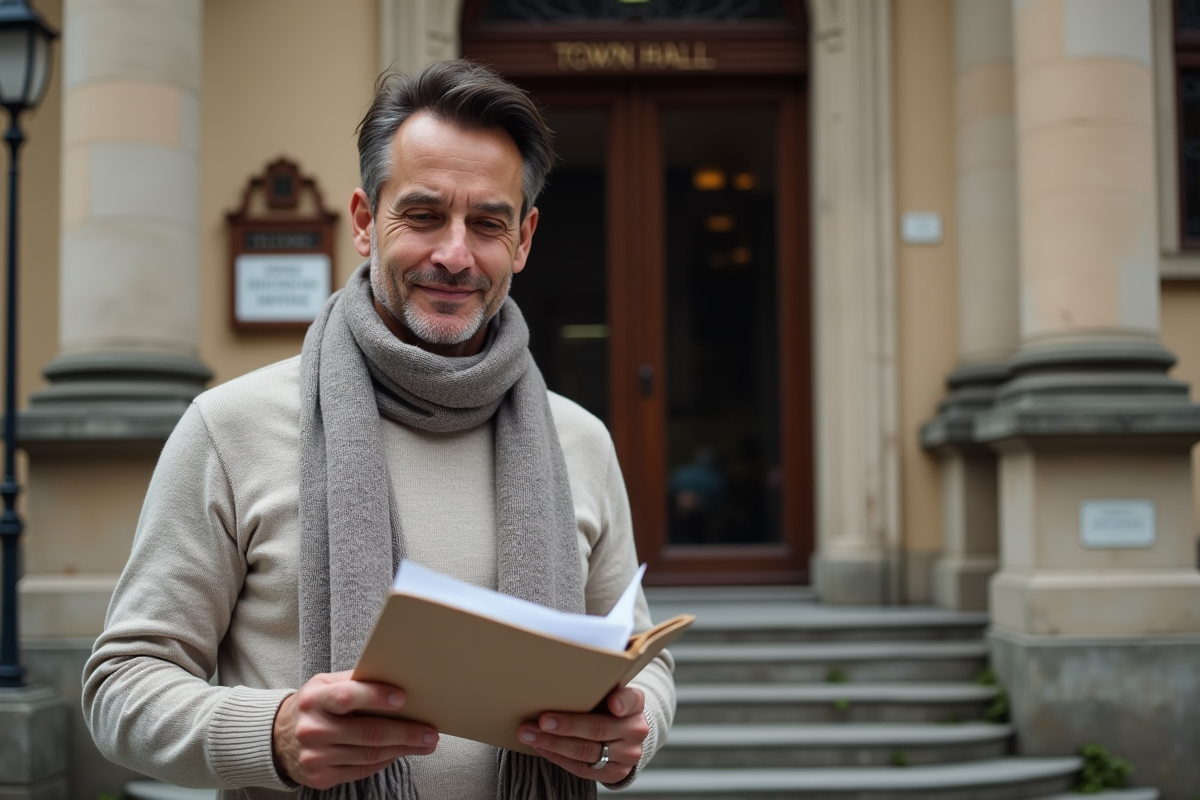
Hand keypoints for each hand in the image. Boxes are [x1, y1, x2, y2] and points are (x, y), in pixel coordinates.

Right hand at [272, 670, 438, 789]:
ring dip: (402, 749)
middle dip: (405, 732)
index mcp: (314, 699)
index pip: (346, 696)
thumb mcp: (325, 684)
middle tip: (430, 732)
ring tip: (425, 743)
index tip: (403, 697)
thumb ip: (355, 681)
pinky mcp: (321, 777)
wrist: (278, 738)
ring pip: (369, 755)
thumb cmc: (314, 705)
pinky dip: (386, 761)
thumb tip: (397, 678)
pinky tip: (401, 752)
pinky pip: (362, 770)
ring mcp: (315, 757)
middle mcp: (312, 729)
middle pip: (367, 732)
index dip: (375, 696)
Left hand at [517, 686, 647, 782]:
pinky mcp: (615, 773)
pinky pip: (582, 768)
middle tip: (541, 720)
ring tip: (529, 733)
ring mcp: (627, 755)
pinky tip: (541, 746)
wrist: (622, 736)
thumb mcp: (607, 691)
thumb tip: (554, 674)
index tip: (611, 703)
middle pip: (598, 728)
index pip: (631, 699)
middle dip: (567, 725)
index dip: (622, 702)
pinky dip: (557, 757)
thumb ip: (594, 685)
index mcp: (635, 704)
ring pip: (586, 751)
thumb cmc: (606, 706)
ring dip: (553, 743)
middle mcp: (635, 730)